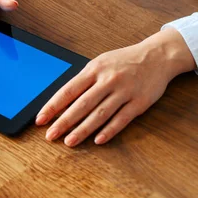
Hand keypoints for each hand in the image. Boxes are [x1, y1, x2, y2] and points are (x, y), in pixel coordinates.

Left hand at [35, 28, 195, 146]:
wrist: (157, 56)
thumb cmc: (123, 61)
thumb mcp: (100, 63)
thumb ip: (84, 80)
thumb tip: (62, 100)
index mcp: (94, 69)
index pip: (68, 90)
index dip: (52, 106)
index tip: (40, 119)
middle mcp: (108, 80)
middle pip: (81, 105)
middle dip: (64, 122)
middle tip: (51, 135)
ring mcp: (124, 91)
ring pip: (99, 114)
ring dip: (83, 130)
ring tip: (69, 141)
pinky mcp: (139, 102)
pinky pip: (121, 119)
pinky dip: (109, 131)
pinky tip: (97, 140)